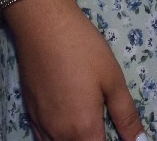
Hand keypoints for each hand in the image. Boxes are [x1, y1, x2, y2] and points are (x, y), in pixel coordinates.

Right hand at [2, 0, 144, 140]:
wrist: (44, 27)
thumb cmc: (84, 50)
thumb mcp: (113, 80)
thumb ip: (126, 116)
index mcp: (84, 129)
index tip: (121, 137)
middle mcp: (59, 135)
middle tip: (105, 130)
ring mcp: (42, 126)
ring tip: (89, 129)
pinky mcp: (30, 114)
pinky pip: (43, 140)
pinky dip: (57, 140)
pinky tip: (68, 128)